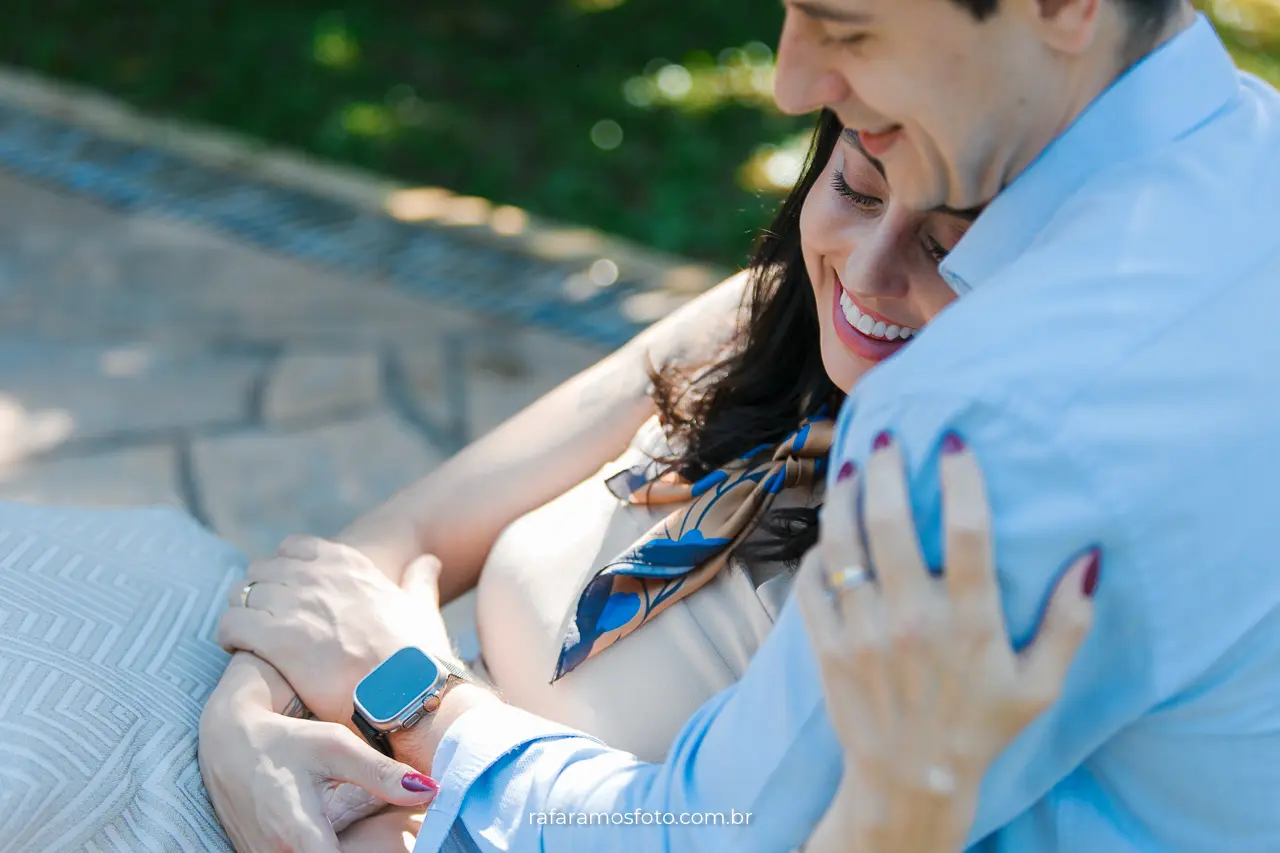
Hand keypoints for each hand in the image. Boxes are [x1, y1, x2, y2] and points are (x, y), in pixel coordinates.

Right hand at [198, 678, 438, 852]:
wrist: (228, 744)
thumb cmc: (286, 742)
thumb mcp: (334, 747)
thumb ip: (381, 772)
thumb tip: (429, 790)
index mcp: (298, 834)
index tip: (405, 846)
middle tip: (400, 841)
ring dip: (351, 852)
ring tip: (377, 839)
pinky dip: (329, 852)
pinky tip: (344, 840)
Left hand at [217, 535, 451, 723]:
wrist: (407, 692)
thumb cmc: (417, 658)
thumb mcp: (422, 609)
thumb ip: (419, 580)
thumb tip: (428, 561)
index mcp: (347, 563)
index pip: (293, 548)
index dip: (283, 573)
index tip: (284, 599)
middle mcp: (317, 575)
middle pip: (261, 570)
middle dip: (257, 594)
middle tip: (260, 624)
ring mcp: (294, 604)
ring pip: (241, 593)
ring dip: (240, 615)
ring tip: (245, 640)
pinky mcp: (275, 637)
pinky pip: (230, 624)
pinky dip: (228, 637)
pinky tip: (237, 652)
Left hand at [797, 434, 1097, 850]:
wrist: (909, 781)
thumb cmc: (981, 728)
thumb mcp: (1040, 685)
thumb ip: (1069, 621)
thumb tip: (1091, 557)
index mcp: (969, 622)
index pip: (968, 530)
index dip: (961, 476)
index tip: (955, 439)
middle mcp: (912, 620)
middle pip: (892, 522)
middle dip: (886, 469)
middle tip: (886, 439)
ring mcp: (862, 633)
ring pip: (842, 545)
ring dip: (842, 498)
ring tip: (849, 468)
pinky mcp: (827, 647)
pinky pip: (812, 583)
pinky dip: (817, 552)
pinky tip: (829, 534)